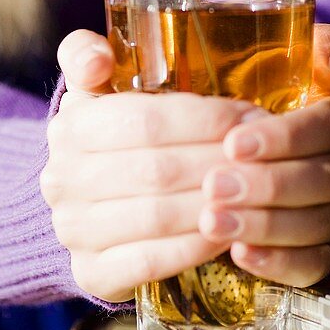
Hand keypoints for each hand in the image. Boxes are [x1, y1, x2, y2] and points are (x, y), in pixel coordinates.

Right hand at [42, 30, 252, 300]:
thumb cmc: (115, 134)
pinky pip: (149, 263)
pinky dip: (194, 248)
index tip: (253, 117)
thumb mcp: (98, 88)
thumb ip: (90, 56)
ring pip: (157, 217)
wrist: (88, 203)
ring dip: (215, 206)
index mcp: (70, 126)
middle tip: (268, 159)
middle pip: (158, 170)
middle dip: (220, 163)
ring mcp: (73, 230)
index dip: (207, 119)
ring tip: (257, 193)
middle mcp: (61, 179)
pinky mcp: (90, 273)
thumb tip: (99, 58)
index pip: (147, 121)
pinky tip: (229, 234)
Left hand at [198, 24, 329, 286]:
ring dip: (265, 224)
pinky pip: (312, 264)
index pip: (327, 125)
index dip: (285, 136)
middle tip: (215, 185)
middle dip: (268, 184)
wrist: (224, 145)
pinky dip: (278, 261)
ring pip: (318, 224)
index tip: (235, 142)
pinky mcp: (317, 249)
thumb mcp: (277, 58)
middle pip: (324, 178)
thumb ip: (317, 47)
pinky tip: (241, 252)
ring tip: (213, 220)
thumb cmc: (252, 98)